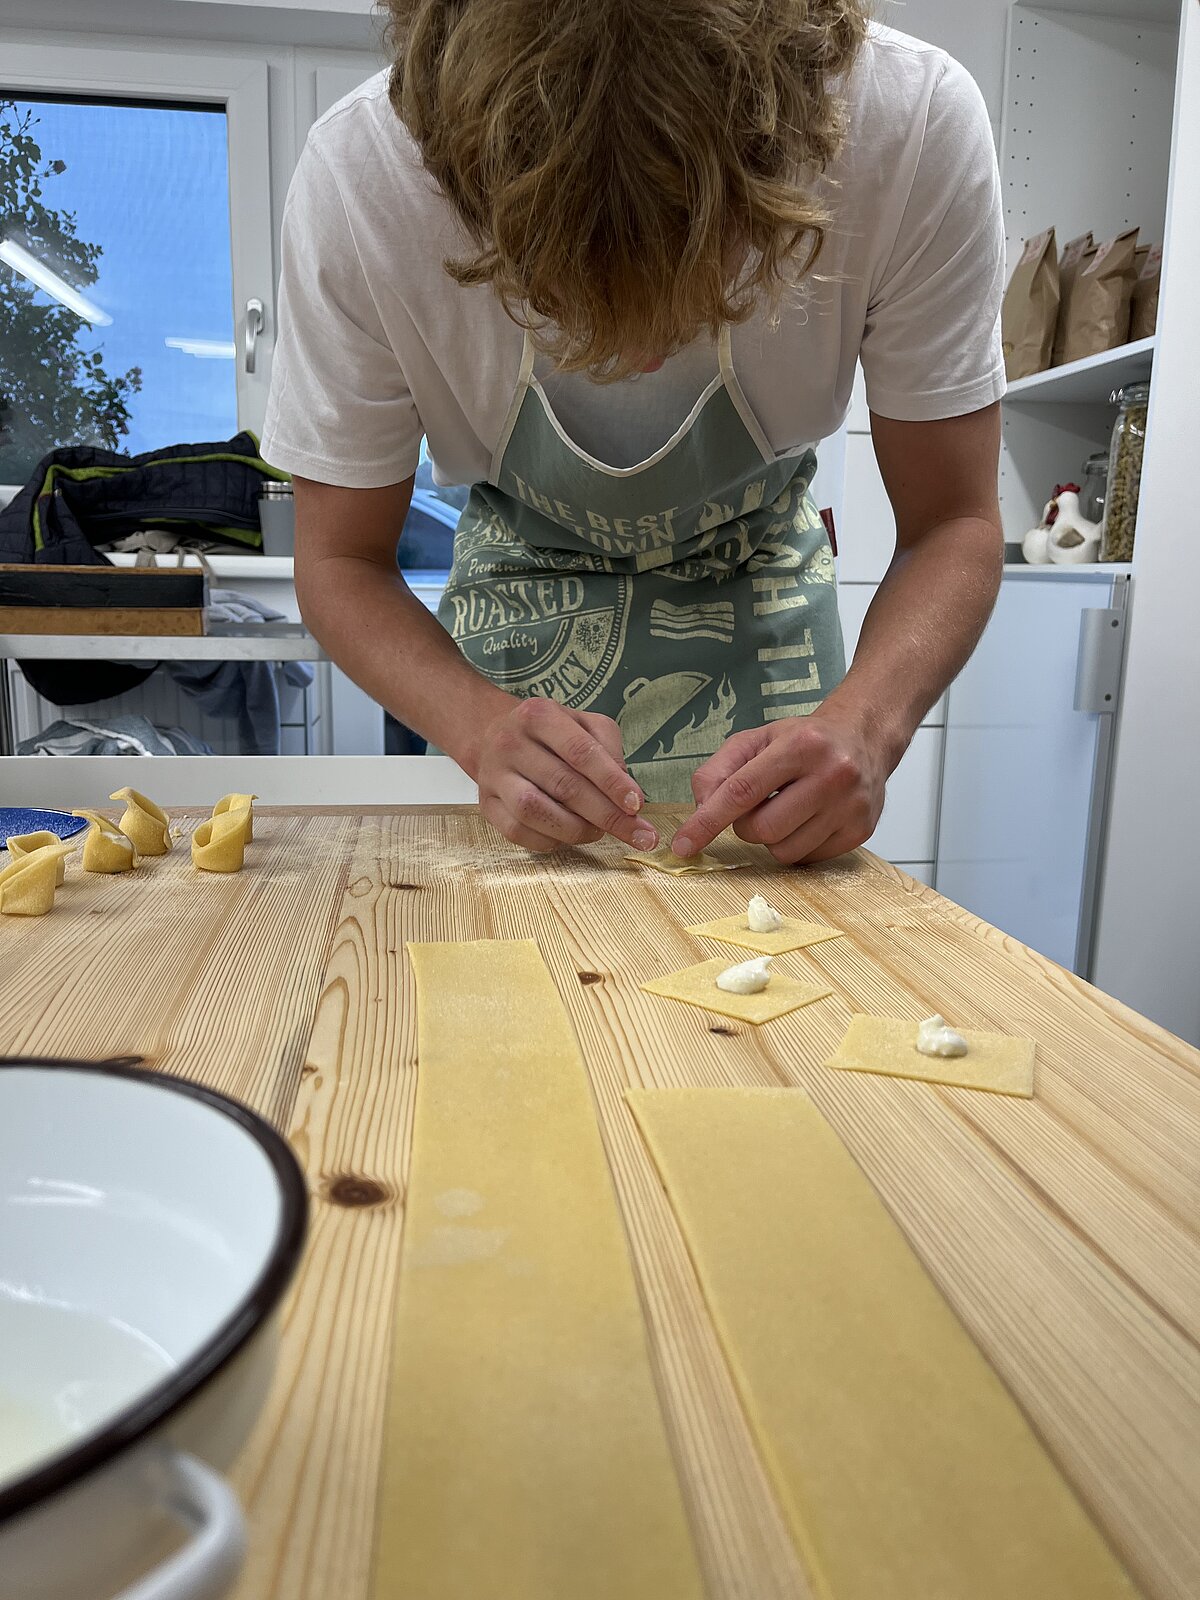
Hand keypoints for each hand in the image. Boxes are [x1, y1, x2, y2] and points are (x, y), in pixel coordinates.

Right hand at [474, 695, 658, 853]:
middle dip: (606, 815)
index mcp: (539, 715)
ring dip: (576, 830)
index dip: (612, 782)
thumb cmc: (550, 733)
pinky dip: (550, 841)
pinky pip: (517, 833)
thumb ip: (609, 749)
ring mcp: (494, 776)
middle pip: (563, 786)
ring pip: (535, 812)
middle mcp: (511, 742)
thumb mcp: (583, 723)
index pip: (581, 752)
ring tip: (598, 831)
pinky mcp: (486, 805)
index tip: (637, 805)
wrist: (494, 736)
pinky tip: (569, 836)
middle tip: (636, 833)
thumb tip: (626, 793)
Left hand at [671, 706, 890, 864]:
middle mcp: (832, 774)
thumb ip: (718, 770)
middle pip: (762, 829)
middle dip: (746, 826)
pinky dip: (796, 845)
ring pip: (784, 851)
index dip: (707, 821)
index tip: (684, 844)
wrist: (863, 739)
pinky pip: (808, 859)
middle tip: (758, 806)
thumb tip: (701, 809)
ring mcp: (850, 805)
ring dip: (772, 838)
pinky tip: (807, 819)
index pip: (742, 791)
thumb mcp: (756, 739)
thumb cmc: (804, 741)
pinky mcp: (861, 830)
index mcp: (800, 745)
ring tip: (787, 810)